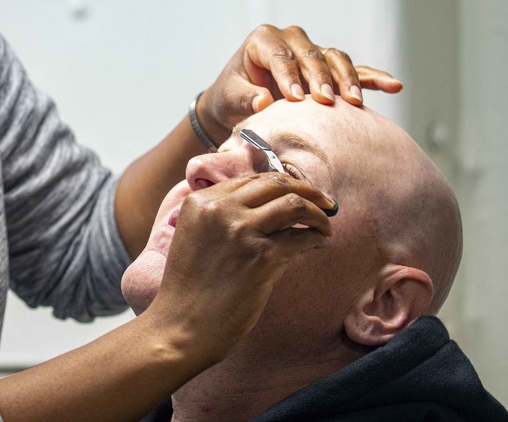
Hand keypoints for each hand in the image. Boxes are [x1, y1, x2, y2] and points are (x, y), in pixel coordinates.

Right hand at [145, 174, 335, 365]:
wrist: (180, 327)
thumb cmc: (189, 291)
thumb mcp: (195, 239)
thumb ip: (222, 218)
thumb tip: (271, 209)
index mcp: (201, 201)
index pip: (251, 180)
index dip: (281, 184)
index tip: (299, 193)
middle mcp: (220, 208)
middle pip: (276, 183)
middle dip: (308, 190)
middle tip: (326, 202)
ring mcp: (240, 230)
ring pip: (294, 204)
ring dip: (318, 212)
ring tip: (327, 224)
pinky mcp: (260, 256)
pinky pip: (301, 237)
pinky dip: (316, 237)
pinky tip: (320, 242)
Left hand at [197, 25, 401, 140]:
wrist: (239, 102)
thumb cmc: (232, 96)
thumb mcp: (229, 97)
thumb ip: (245, 97)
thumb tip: (264, 101)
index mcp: (263, 40)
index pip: (281, 54)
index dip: (289, 75)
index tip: (295, 98)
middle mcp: (291, 39)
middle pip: (312, 54)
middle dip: (321, 77)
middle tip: (326, 101)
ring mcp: (313, 52)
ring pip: (335, 59)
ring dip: (346, 79)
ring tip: (354, 102)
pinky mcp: (329, 69)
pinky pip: (355, 70)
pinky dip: (372, 77)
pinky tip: (393, 85)